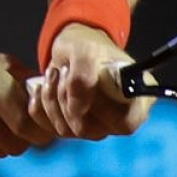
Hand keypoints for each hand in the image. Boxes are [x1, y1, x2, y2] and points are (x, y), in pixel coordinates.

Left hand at [31, 23, 153, 140]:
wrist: (72, 47)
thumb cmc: (89, 46)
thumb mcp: (86, 50)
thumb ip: (83, 77)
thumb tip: (78, 109)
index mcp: (137, 98)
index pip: (126, 123)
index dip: (104, 111)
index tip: (89, 85)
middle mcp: (118, 118)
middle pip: (91, 130)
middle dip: (69, 99)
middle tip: (63, 70)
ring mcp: (95, 126)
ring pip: (67, 130)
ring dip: (52, 98)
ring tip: (54, 72)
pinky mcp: (71, 128)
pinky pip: (48, 128)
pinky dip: (39, 105)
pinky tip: (43, 85)